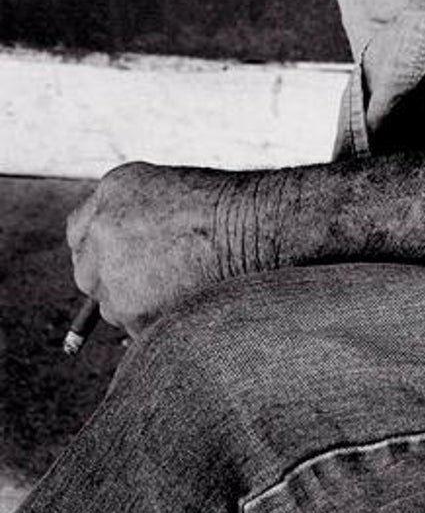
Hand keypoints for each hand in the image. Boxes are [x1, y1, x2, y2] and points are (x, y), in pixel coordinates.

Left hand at [66, 162, 244, 334]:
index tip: (123, 253)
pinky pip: (133, 323)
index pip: (79, 230)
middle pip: (88, 272)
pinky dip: (155, 317)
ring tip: (184, 280)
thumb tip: (112, 255)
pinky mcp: (130, 312)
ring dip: (136, 299)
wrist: (257, 229)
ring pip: (112, 303)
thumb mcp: (169, 189)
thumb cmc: (227, 207)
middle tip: (153, 273)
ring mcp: (111, 274)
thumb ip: (130, 214)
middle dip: (112, 275)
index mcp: (112, 191)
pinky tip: (188, 295)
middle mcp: (101, 232)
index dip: (102, 244)